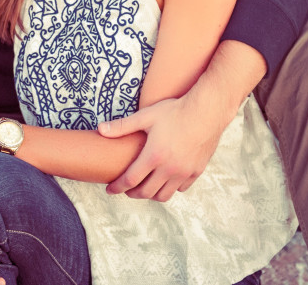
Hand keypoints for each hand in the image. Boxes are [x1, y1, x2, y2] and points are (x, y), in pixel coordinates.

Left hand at [97, 94, 230, 201]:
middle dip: (132, 193)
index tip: (109, 189)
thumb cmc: (175, 111)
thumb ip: (122, 126)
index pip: (130, 180)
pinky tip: (165, 179)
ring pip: (164, 195)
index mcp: (154, 156)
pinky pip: (180, 188)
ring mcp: (184, 172)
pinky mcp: (196, 171)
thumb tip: (100, 130)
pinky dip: (170, 187)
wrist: (207, 111)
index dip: (117, 187)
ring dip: (151, 194)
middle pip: (146, 192)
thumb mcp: (146, 116)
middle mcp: (169, 168)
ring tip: (144, 186)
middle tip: (126, 188)